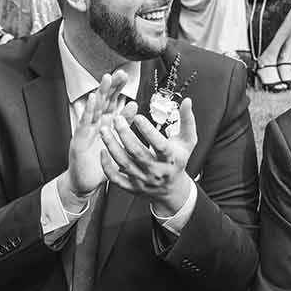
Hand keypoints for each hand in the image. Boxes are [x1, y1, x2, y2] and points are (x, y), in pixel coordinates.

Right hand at [62, 70, 130, 203]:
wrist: (85, 182)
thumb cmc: (101, 162)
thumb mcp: (117, 142)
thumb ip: (125, 124)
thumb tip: (134, 105)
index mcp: (106, 122)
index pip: (112, 101)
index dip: (117, 88)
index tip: (125, 75)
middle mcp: (96, 123)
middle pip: (104, 100)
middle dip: (110, 86)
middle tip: (119, 73)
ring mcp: (87, 129)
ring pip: (95, 108)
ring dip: (100, 92)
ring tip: (106, 79)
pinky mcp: (80, 138)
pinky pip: (85, 122)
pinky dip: (89, 110)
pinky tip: (93, 99)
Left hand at [100, 98, 197, 216]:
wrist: (172, 190)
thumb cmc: (178, 161)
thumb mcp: (188, 141)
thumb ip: (187, 121)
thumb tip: (187, 101)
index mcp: (171, 159)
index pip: (159, 145)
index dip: (148, 131)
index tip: (138, 116)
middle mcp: (156, 170)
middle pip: (137, 153)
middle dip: (125, 135)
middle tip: (117, 118)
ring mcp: (142, 180)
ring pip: (124, 163)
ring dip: (112, 146)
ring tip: (104, 129)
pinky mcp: (131, 187)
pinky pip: (116, 179)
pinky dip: (107, 166)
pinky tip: (102, 151)